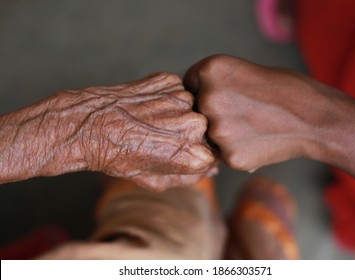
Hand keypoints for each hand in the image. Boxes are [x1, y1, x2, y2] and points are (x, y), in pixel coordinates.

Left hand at [76, 73, 215, 189]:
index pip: (213, 154)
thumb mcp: (155, 181)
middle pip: (205, 129)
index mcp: (194, 154)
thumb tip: (212, 169)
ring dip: (177, 113)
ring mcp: (182, 99)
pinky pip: (178, 89)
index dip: (197, 154)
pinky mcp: (169, 80)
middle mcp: (195, 125)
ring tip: (151, 120)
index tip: (179, 152)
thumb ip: (189, 177)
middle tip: (161, 136)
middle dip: (189, 134)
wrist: (88, 127)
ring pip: (192, 107)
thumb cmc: (119, 157)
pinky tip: (147, 106)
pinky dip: (166, 97)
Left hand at [184, 55, 350, 170]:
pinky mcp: (230, 155)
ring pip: (208, 136)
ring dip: (224, 135)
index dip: (205, 92)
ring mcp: (218, 129)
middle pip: (196, 112)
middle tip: (243, 113)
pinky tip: (257, 141)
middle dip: (213, 115)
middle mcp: (208, 98)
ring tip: (253, 127)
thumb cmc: (285, 90)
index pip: (189, 86)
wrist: (316, 118)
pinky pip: (222, 154)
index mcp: (210, 70)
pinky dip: (236, 151)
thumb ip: (213, 84)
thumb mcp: (242, 71)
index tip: (225, 96)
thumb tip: (192, 104)